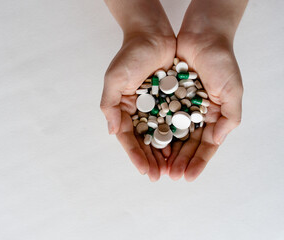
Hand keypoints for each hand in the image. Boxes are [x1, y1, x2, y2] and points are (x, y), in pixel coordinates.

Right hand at [100, 32, 175, 180]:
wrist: (153, 34)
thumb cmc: (130, 56)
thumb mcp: (114, 79)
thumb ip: (110, 105)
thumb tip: (112, 132)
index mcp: (124, 109)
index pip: (129, 138)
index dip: (135, 156)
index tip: (144, 171)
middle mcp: (140, 112)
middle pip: (145, 141)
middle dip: (151, 160)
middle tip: (159, 176)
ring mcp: (157, 107)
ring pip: (161, 135)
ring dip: (165, 153)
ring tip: (171, 169)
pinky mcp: (173, 100)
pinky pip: (176, 121)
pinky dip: (178, 136)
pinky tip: (183, 149)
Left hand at [167, 32, 242, 180]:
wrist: (201, 36)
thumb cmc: (221, 62)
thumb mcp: (232, 90)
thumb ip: (229, 117)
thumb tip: (217, 140)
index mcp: (213, 116)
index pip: (205, 145)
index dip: (197, 162)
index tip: (189, 177)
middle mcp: (194, 115)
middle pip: (186, 143)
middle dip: (179, 161)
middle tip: (170, 176)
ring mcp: (178, 107)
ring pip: (171, 134)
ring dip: (165, 151)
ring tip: (159, 167)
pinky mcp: (164, 97)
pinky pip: (158, 117)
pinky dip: (154, 131)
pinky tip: (149, 145)